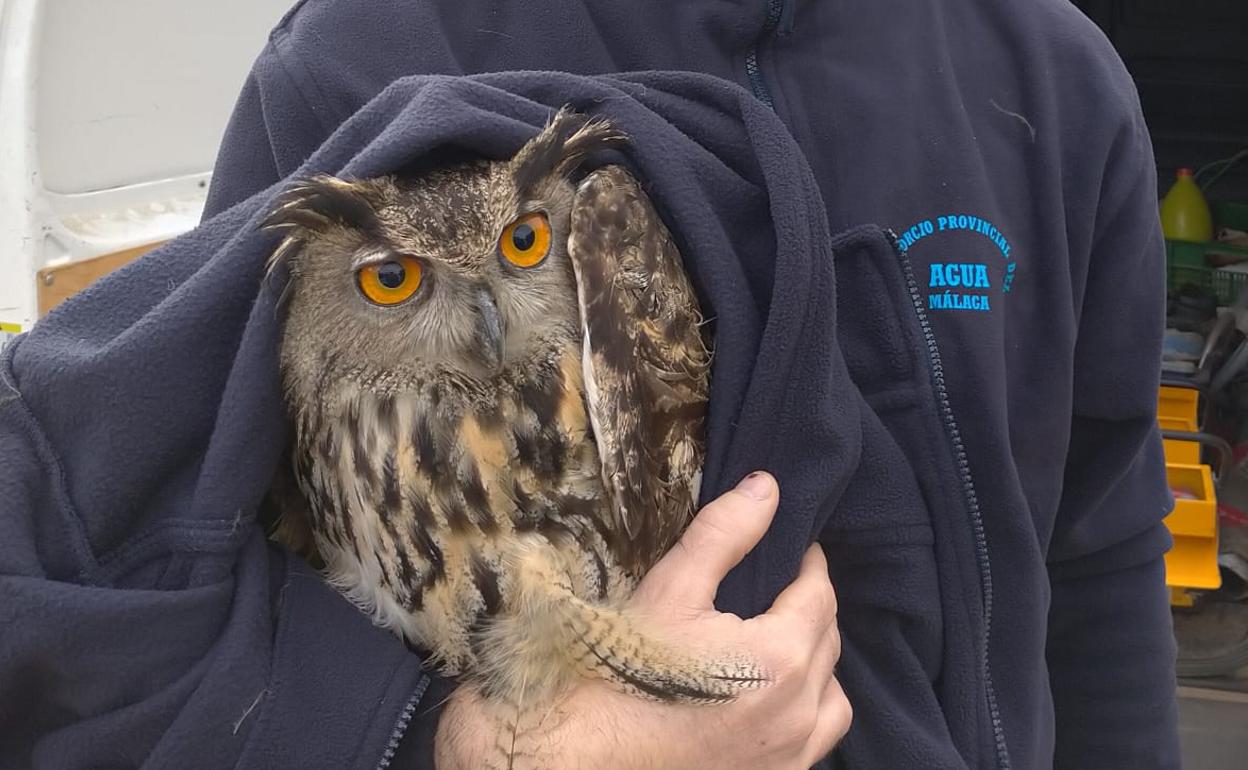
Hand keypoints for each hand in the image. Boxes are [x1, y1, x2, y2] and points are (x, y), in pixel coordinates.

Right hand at [435, 471, 849, 768]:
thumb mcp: (668, 591)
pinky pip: (815, 740)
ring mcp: (788, 756)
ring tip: (778, 642)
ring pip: (831, 697)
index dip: (808, 564)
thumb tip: (766, 487)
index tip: (793, 548)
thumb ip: (724, 535)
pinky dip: (806, 711)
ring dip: (816, 663)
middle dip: (809, 607)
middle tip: (778, 586)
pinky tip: (770, 699)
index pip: (818, 594)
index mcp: (780, 659)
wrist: (576, 758)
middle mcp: (798, 713)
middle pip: (828, 641)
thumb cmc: (616, 673)